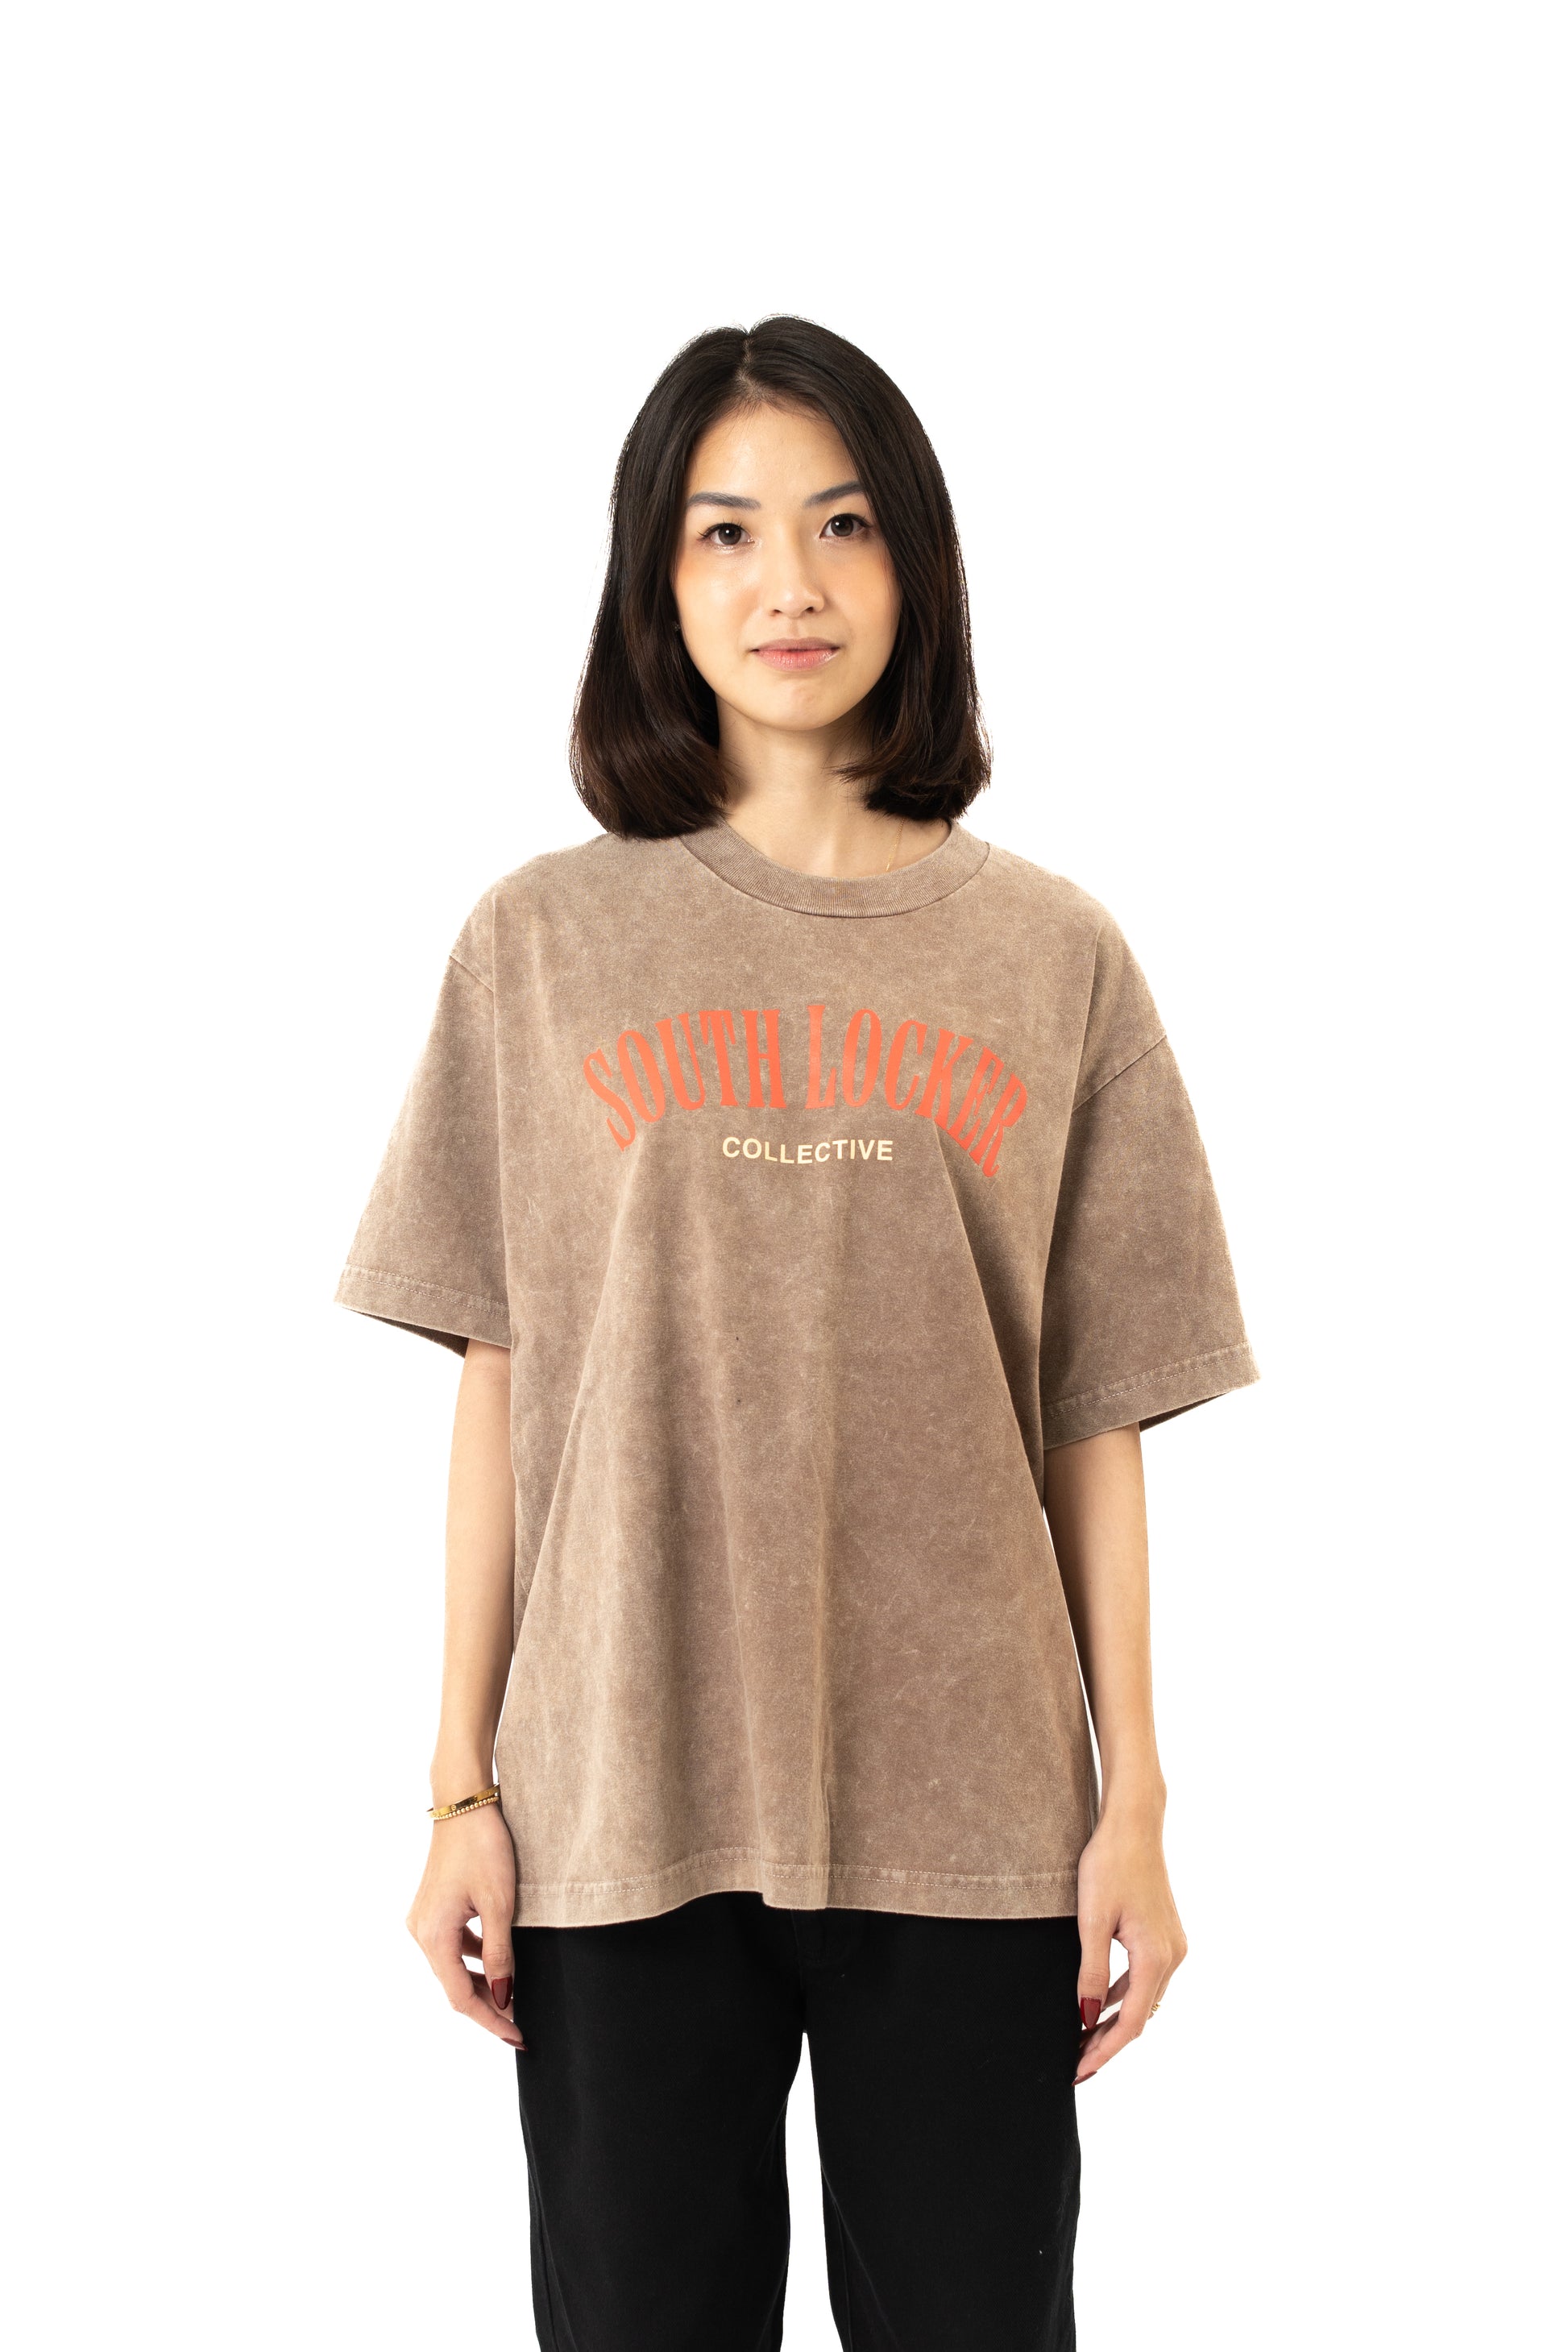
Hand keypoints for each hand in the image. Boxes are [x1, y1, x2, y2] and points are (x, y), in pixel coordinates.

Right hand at [406, 1801, 524, 2048]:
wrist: (464, 1802)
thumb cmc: (483, 1847)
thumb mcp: (500, 1904)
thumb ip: (500, 1954)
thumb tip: (505, 1999)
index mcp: (433, 1936)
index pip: (461, 1997)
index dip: (491, 2021)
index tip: (518, 2036)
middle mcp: (421, 1931)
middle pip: (454, 1985)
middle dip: (487, 2005)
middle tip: (520, 2023)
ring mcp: (424, 1918)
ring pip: (453, 1966)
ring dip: (481, 1982)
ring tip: (513, 1995)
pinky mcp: (432, 1907)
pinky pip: (452, 1945)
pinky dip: (474, 1958)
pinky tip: (496, 1958)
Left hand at [1073, 1806, 1186, 2083]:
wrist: (1134, 1825)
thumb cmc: (1110, 1865)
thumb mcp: (1092, 1921)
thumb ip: (1090, 1972)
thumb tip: (1086, 2018)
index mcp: (1155, 1957)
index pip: (1131, 2023)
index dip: (1105, 2051)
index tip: (1078, 2070)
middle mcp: (1173, 1956)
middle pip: (1140, 2016)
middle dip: (1108, 2042)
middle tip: (1075, 2063)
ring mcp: (1173, 1945)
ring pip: (1144, 1998)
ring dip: (1116, 2020)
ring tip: (1083, 2039)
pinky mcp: (1167, 1935)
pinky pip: (1145, 1977)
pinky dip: (1124, 1995)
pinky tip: (1100, 2001)